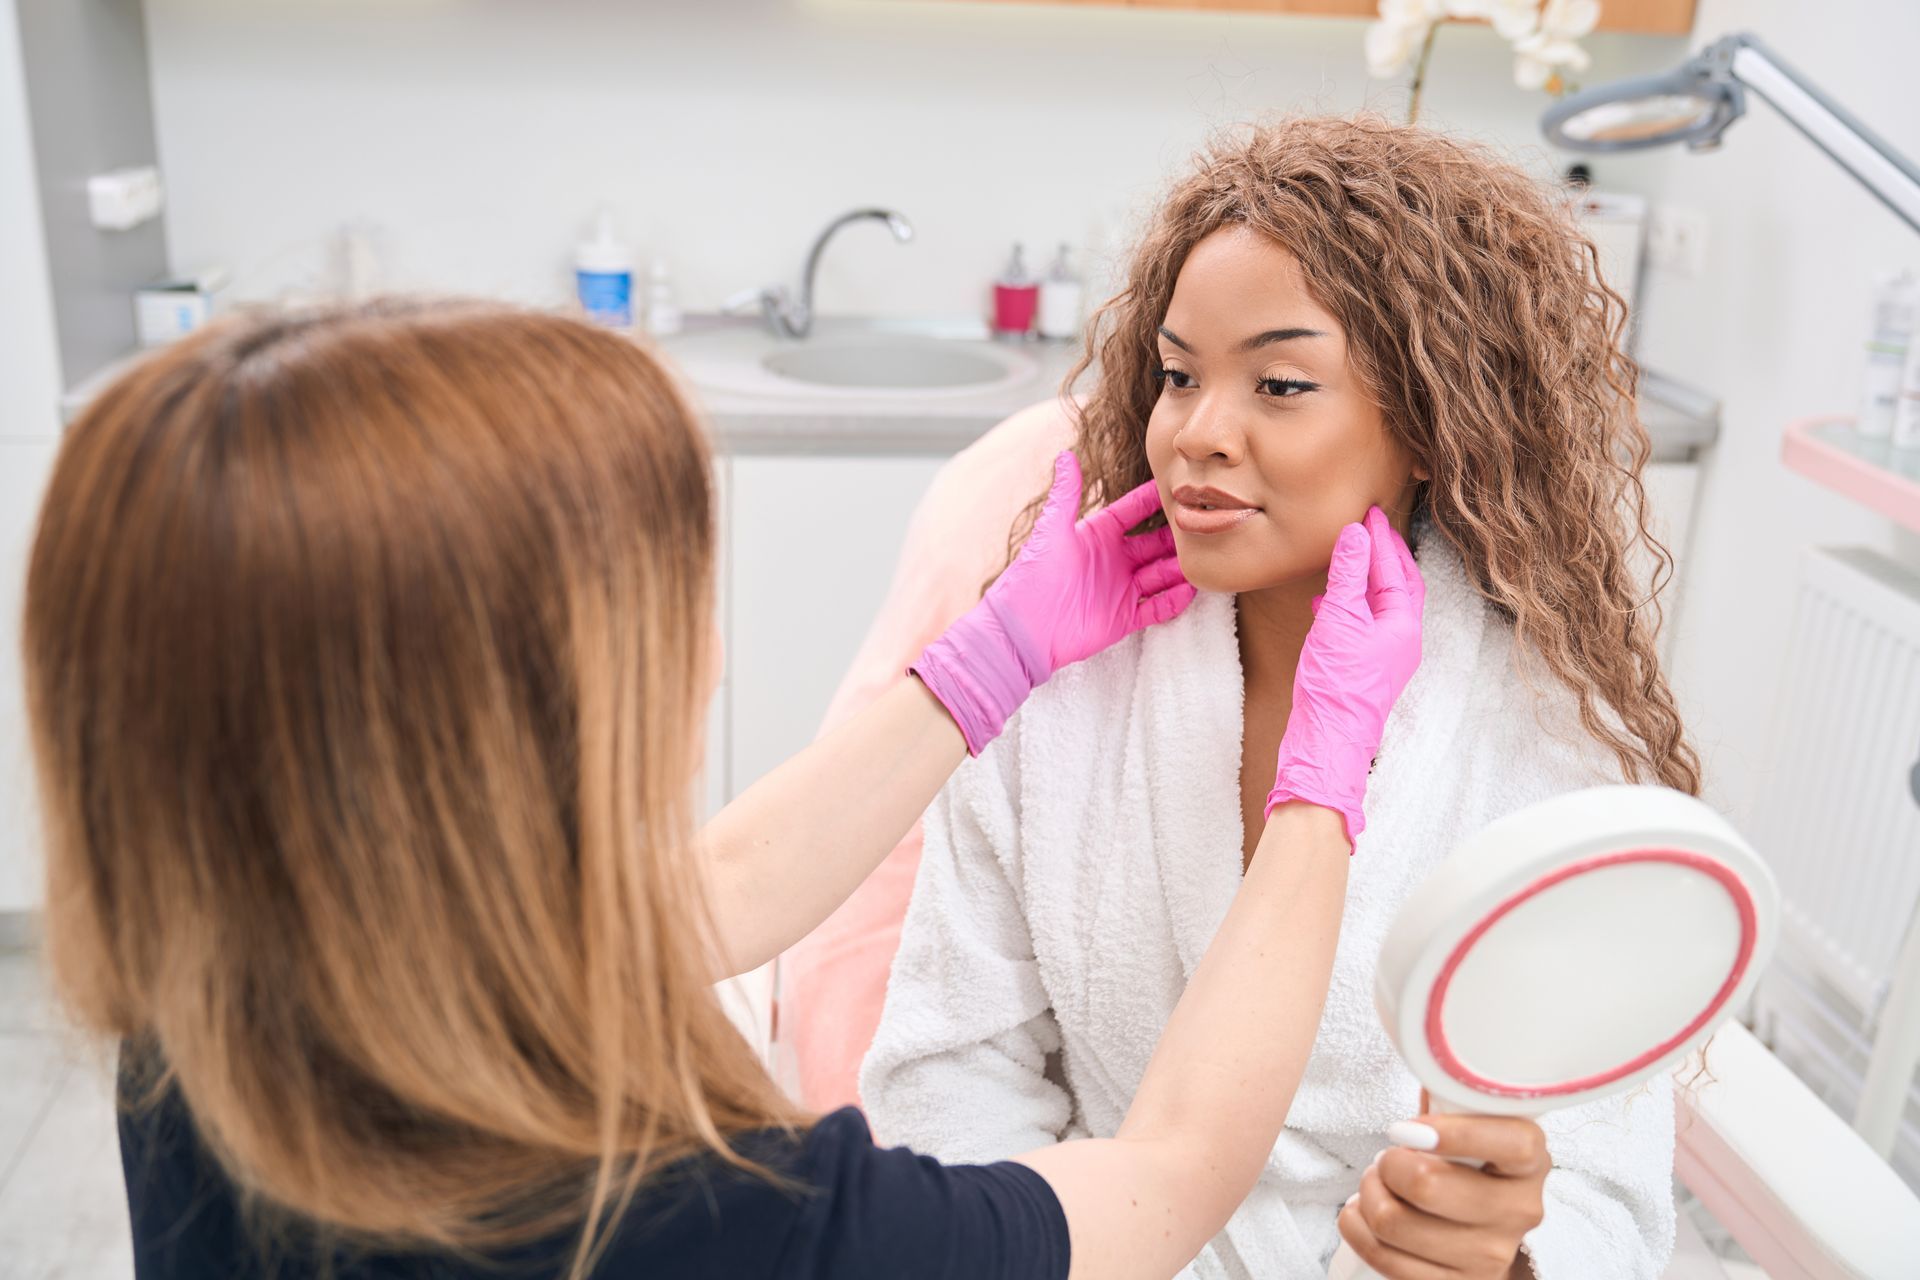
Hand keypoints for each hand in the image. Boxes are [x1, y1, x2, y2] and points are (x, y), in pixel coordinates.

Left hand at [911, 451, 1194, 754]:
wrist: (1021, 630)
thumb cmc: (1031, 576)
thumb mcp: (1052, 530)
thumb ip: (1066, 493)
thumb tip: (1066, 454)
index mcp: (1097, 535)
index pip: (1134, 511)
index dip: (1155, 499)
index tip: (1182, 485)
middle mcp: (1113, 559)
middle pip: (1155, 543)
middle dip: (1179, 534)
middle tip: (1208, 520)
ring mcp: (1120, 589)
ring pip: (1162, 574)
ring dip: (1183, 566)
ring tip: (1209, 555)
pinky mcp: (1123, 618)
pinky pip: (1157, 607)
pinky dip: (1175, 600)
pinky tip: (1194, 589)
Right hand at [1265, 506, 1423, 845]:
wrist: (1326, 741)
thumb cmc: (1337, 685)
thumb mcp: (1340, 620)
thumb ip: (1348, 574)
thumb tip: (1356, 533)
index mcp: (1403, 625)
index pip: (1398, 569)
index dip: (1383, 538)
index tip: (1370, 511)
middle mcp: (1400, 640)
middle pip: (1399, 586)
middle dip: (1385, 555)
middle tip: (1369, 526)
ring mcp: (1383, 656)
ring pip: (1378, 606)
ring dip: (1365, 578)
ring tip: (1349, 555)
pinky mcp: (1363, 668)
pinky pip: (1361, 625)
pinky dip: (1348, 605)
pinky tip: (1325, 601)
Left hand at [1337, 1112, 1549, 1279]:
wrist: (1476, 1229)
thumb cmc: (1464, 1162)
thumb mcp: (1469, 1123)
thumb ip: (1452, 1096)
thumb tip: (1419, 1050)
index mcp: (1529, 1163)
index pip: (1513, 1144)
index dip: (1457, 1132)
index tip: (1409, 1128)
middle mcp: (1519, 1212)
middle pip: (1428, 1185)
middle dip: (1388, 1163)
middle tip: (1388, 1157)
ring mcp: (1489, 1256)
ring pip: (1394, 1221)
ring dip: (1369, 1194)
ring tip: (1377, 1183)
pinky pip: (1383, 1258)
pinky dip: (1357, 1228)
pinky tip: (1364, 1213)